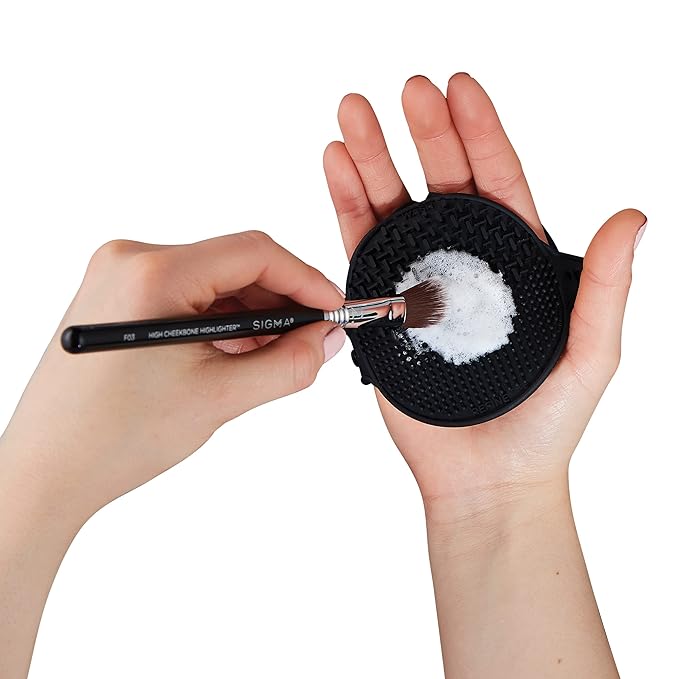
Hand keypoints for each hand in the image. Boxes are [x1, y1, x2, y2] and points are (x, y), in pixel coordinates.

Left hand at [0, 231, 344, 522]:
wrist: (49, 471)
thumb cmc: (112, 439)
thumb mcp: (220, 398)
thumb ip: (288, 364)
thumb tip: (325, 339)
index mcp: (152, 273)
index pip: (254, 253)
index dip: (305, 281)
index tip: (333, 309)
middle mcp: (130, 260)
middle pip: (234, 264)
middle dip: (280, 302)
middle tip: (313, 339)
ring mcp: (120, 277)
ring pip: (213, 282)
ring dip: (252, 314)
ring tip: (276, 354)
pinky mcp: (119, 298)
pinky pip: (188, 295)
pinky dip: (221, 321)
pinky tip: (239, 352)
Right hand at [323, 74, 645, 519]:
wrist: (488, 477)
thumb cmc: (545, 423)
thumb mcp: (591, 352)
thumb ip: (606, 285)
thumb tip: (633, 215)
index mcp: (514, 263)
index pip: (497, 183)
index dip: (480, 133)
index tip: (459, 87)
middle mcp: (464, 265)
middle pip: (441, 185)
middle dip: (421, 134)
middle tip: (403, 89)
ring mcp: (418, 284)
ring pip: (393, 209)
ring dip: (372, 159)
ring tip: (352, 114)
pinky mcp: (382, 310)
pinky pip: (360, 251)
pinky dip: (346, 207)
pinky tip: (335, 168)